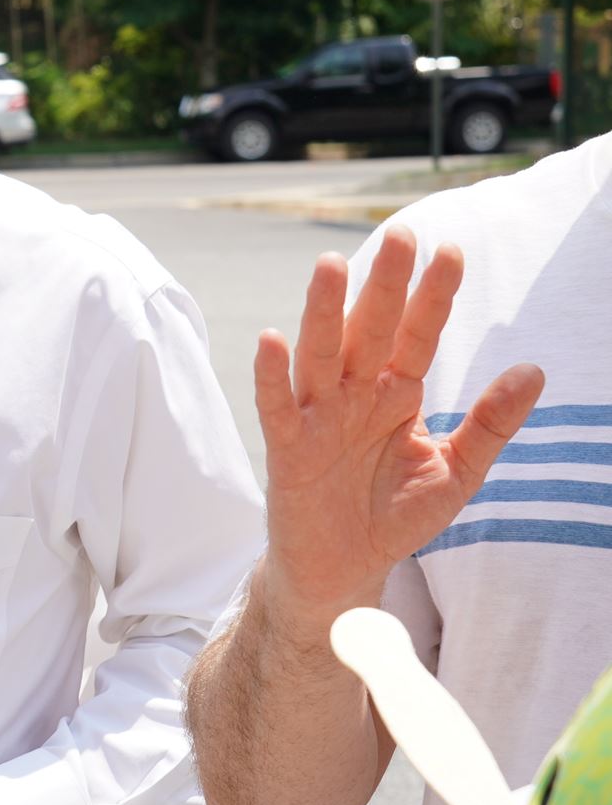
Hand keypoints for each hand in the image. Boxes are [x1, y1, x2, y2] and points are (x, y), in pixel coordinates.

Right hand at [256, 227, 541, 638]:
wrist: (343, 571)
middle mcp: (356, 396)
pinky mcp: (288, 450)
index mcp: (397, 395)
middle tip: (401, 233)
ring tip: (331, 264)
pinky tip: (271, 340)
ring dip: (322, 310)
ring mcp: (319, 418)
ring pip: (320, 354)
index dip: (434, 296)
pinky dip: (270, 376)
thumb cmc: (394, 516)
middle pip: (371, 330)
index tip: (453, 251)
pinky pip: (277, 407)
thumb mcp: (456, 471)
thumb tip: (533, 370)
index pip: (418, 335)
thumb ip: (491, 423)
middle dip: (384, 283)